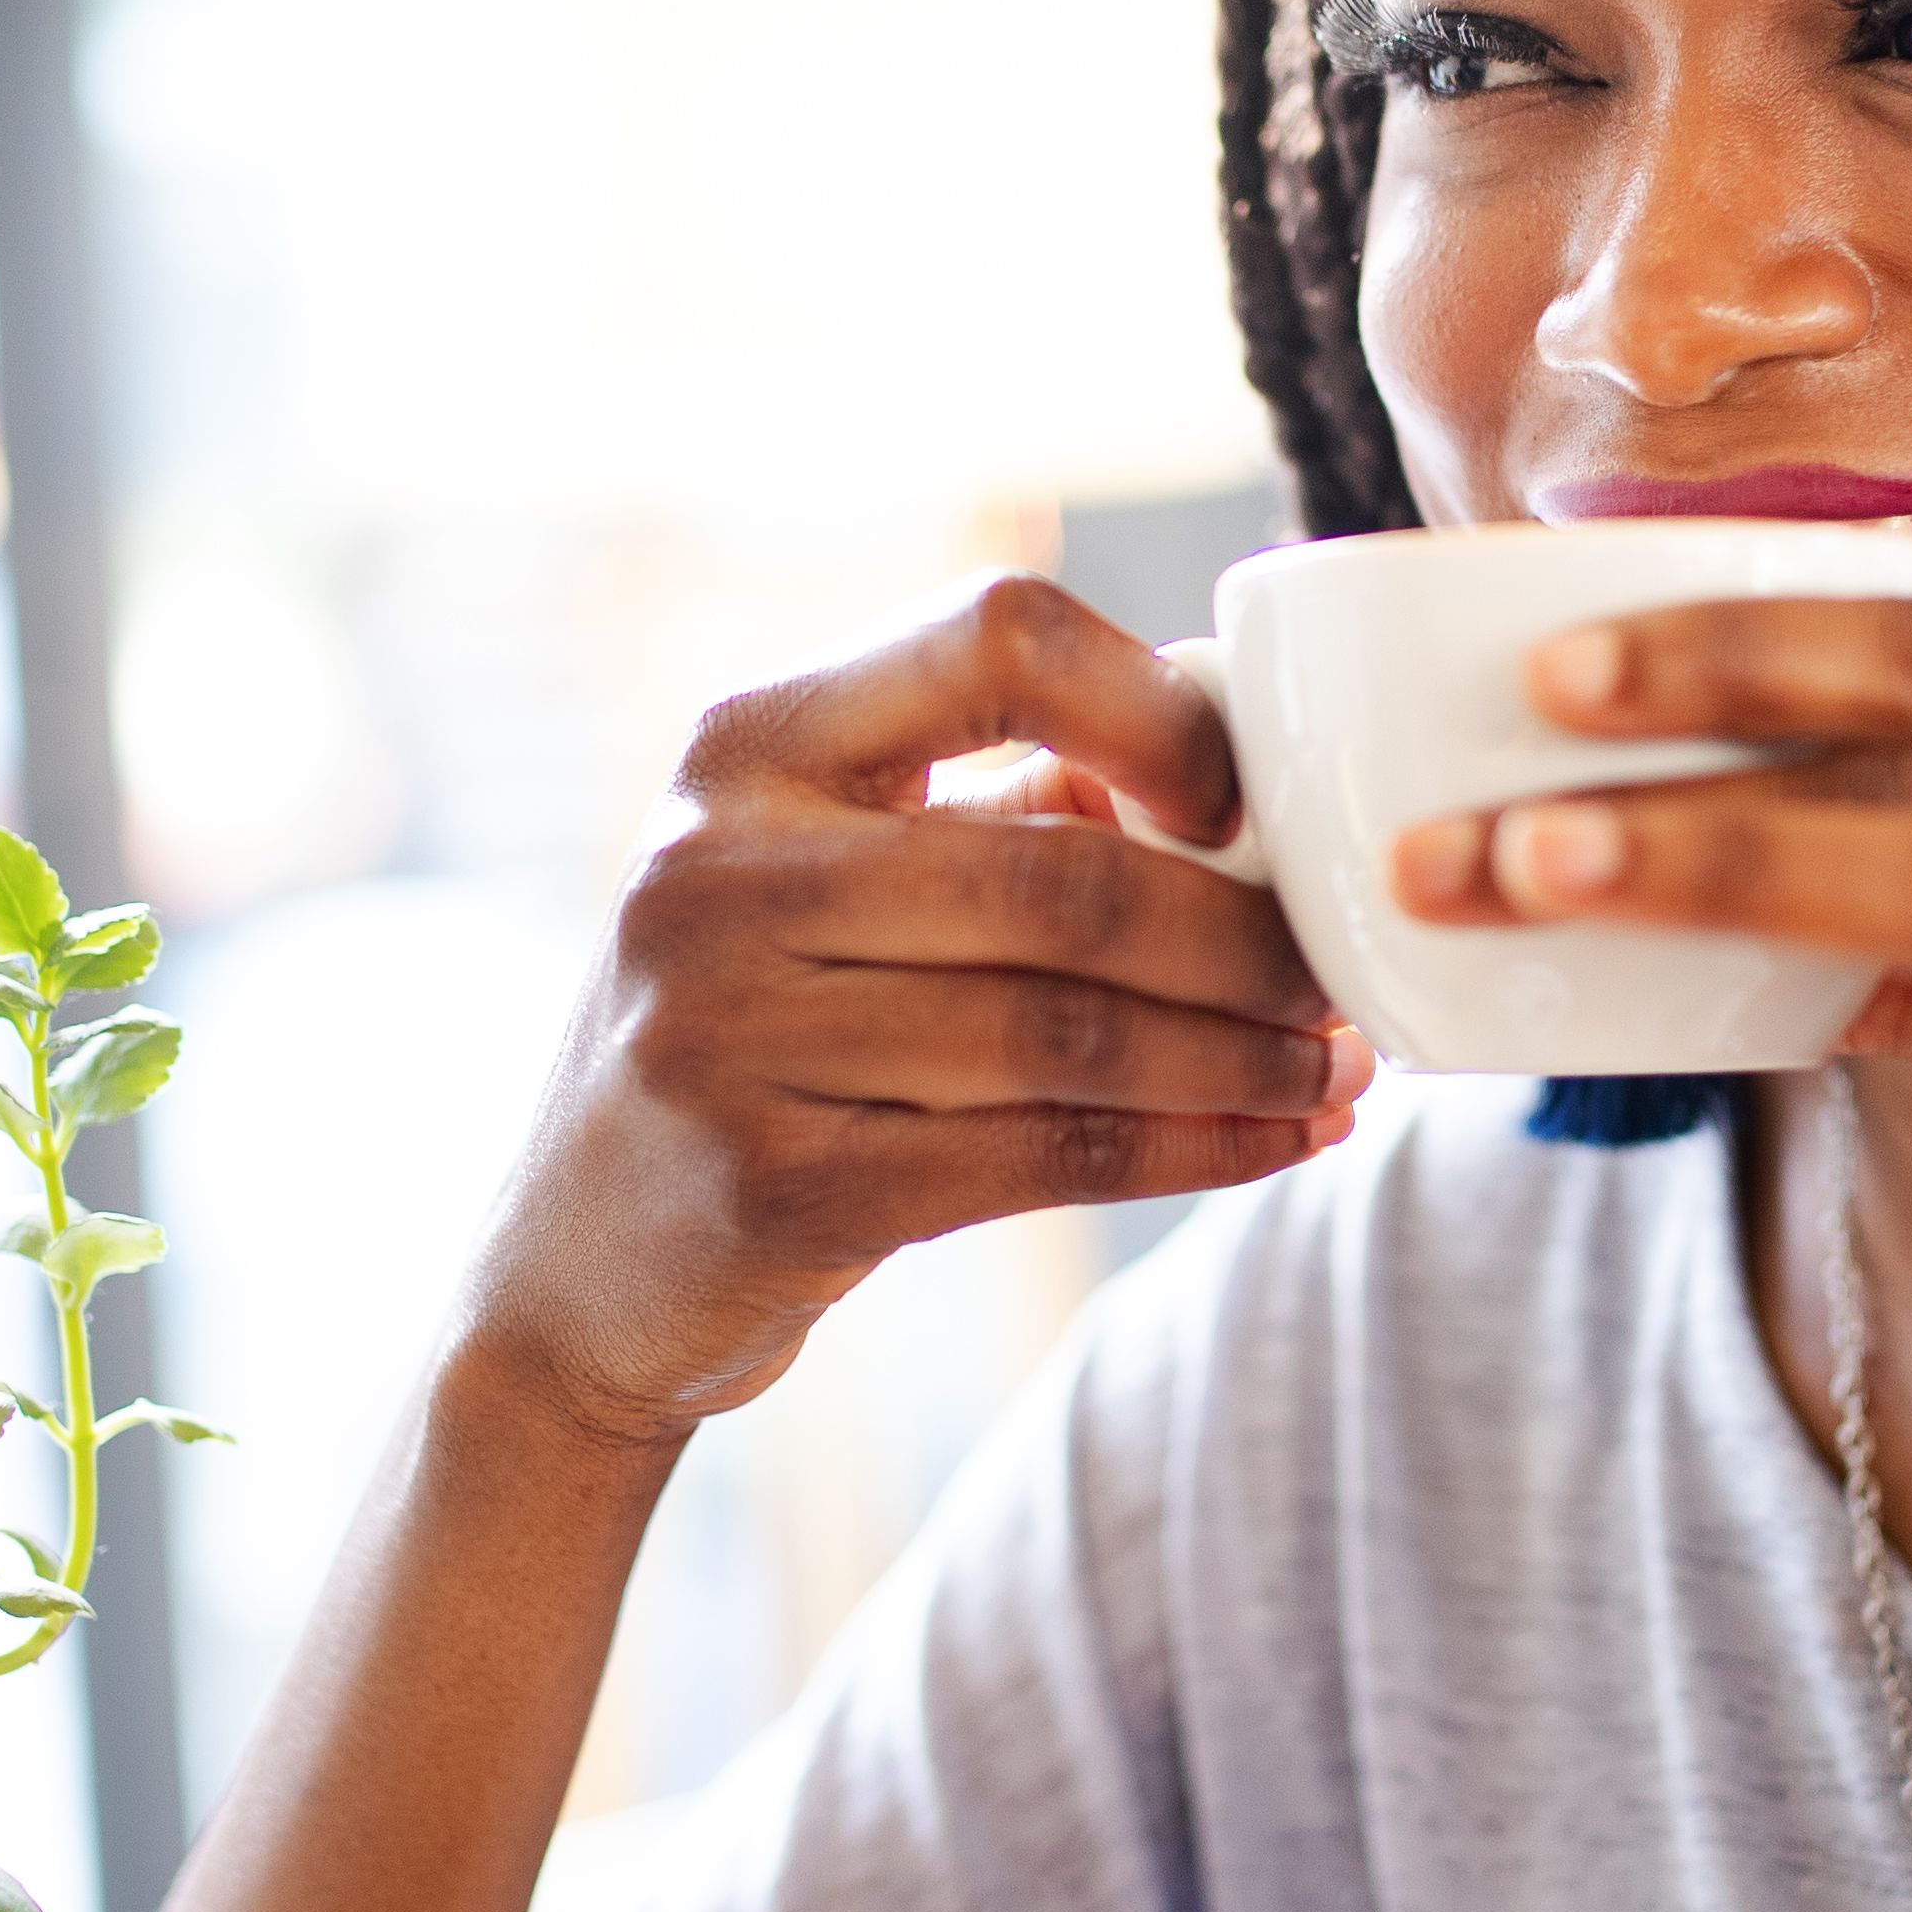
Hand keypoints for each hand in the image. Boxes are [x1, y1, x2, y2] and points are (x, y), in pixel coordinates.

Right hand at [465, 575, 1361, 1444]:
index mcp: (746, 746)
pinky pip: (1042, 1157)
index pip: (993, 638)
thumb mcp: (824, 885)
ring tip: (1334, 1068)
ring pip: (1066, 1033)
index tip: (1238, 796)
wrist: (571, 1274)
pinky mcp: (776, 1187)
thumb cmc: (757, 1039)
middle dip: (1241, 936)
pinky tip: (1273, 1141)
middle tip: (1339, 975)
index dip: (1152, 707)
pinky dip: (1190, 1151)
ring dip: (1239, 1057)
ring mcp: (728, 1034)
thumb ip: (999, 810)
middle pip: (1057, 877)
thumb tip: (1240, 764)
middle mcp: (716, 872)